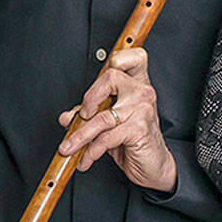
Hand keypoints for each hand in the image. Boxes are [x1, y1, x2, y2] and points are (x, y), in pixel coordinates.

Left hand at [57, 47, 177, 191]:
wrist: (154, 165)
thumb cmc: (134, 140)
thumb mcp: (110, 124)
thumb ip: (90, 115)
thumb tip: (67, 117)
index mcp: (138, 84)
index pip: (132, 57)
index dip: (116, 59)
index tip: (99, 79)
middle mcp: (142, 92)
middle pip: (111, 76)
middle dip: (90, 97)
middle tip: (83, 115)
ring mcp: (142, 109)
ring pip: (102, 116)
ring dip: (79, 135)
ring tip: (68, 148)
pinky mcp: (139, 130)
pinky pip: (106, 138)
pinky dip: (90, 151)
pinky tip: (85, 159)